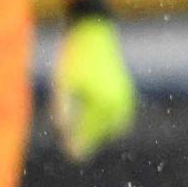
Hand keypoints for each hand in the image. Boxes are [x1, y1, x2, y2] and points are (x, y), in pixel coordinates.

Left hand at [52, 15, 137, 161]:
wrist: (93, 32)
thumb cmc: (74, 56)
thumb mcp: (63, 81)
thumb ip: (62, 106)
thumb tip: (61, 127)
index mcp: (104, 101)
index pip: (91, 131)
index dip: (80, 143)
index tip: (71, 154)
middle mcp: (119, 100)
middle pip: (105, 130)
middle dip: (92, 139)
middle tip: (75, 149)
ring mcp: (125, 94)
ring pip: (117, 124)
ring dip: (103, 131)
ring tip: (87, 136)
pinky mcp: (126, 88)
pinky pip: (121, 113)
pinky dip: (110, 121)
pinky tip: (97, 120)